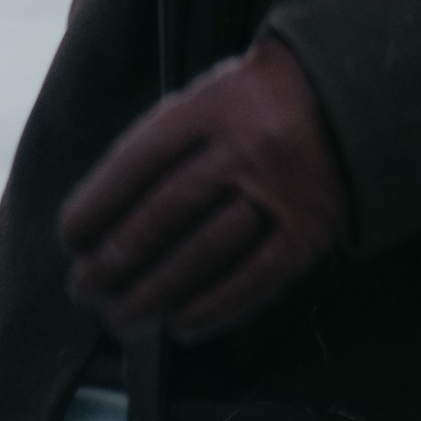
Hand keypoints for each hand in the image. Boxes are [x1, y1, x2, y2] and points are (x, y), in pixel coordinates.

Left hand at [58, 36, 351, 340]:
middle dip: (116, 259)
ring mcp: (280, 191)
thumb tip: (103, 214)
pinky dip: (212, 308)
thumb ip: (163, 142)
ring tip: (122, 318)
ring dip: (154, 294)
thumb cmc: (257, 103)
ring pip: (203, 254)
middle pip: (165, 213)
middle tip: (84, 290)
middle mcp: (244, 146)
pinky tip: (180, 326)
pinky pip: (253, 279)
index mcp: (212, 104)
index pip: (138, 161)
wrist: (350, 97)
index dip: (97, 204)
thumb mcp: (210, 94)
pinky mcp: (310, 232)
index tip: (70, 238)